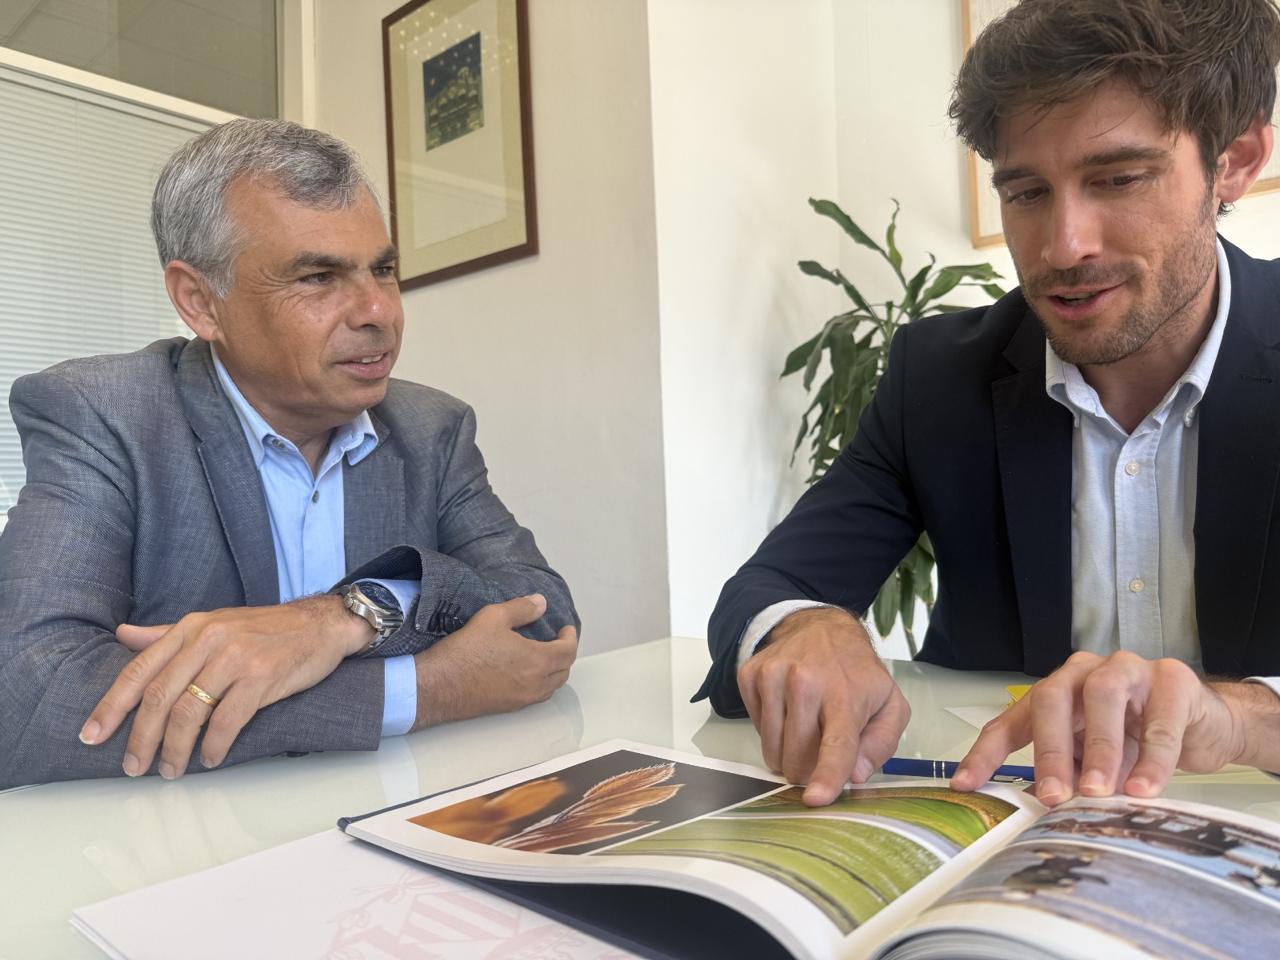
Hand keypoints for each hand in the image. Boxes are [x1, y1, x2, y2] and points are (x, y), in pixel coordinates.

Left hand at [79, 595, 370, 777]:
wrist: (321, 623)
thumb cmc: (266, 629)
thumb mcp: (212, 623)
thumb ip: (166, 634)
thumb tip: (123, 636)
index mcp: (191, 627)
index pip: (140, 670)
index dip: (112, 706)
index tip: (92, 736)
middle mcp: (209, 639)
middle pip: (160, 696)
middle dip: (142, 738)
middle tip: (133, 767)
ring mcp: (236, 657)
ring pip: (190, 712)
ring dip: (176, 749)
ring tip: (171, 770)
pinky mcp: (262, 676)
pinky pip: (228, 720)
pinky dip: (215, 745)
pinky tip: (211, 758)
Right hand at [412, 593, 576, 727]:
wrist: (438, 686)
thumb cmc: (466, 651)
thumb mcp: (493, 617)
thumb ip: (521, 609)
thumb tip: (541, 603)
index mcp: (537, 661)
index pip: (568, 651)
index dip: (570, 638)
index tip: (565, 629)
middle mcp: (535, 684)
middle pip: (564, 671)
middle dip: (565, 654)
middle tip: (557, 641)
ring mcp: (522, 699)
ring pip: (551, 687)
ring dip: (555, 672)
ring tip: (545, 657)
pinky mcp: (508, 707)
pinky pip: (535, 696)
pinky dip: (540, 684)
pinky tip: (526, 674)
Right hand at [737, 607, 909, 805]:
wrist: (820, 628)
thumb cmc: (856, 673)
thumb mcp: (889, 704)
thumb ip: (881, 743)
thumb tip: (855, 775)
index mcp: (845, 695)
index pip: (836, 744)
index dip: (826, 775)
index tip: (815, 799)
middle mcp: (805, 683)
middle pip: (796, 757)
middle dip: (807, 769)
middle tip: (820, 748)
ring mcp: (772, 677)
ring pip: (771, 749)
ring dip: (787, 752)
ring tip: (804, 726)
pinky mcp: (750, 675)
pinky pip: (754, 728)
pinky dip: (771, 729)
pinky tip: (786, 708)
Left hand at [951, 651, 1279, 804]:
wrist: (1203, 726)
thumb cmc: (1135, 741)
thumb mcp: (1092, 760)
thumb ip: (1065, 774)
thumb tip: (1031, 812)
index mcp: (1055, 690)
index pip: (1011, 719)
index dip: (986, 751)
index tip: (965, 785)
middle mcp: (1083, 671)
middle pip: (1052, 698)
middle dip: (1048, 749)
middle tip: (1051, 796)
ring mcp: (1127, 668)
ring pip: (1102, 697)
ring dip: (1099, 749)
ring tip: (1097, 793)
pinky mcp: (1172, 679)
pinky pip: (1158, 720)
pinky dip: (1151, 757)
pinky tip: (1144, 789)